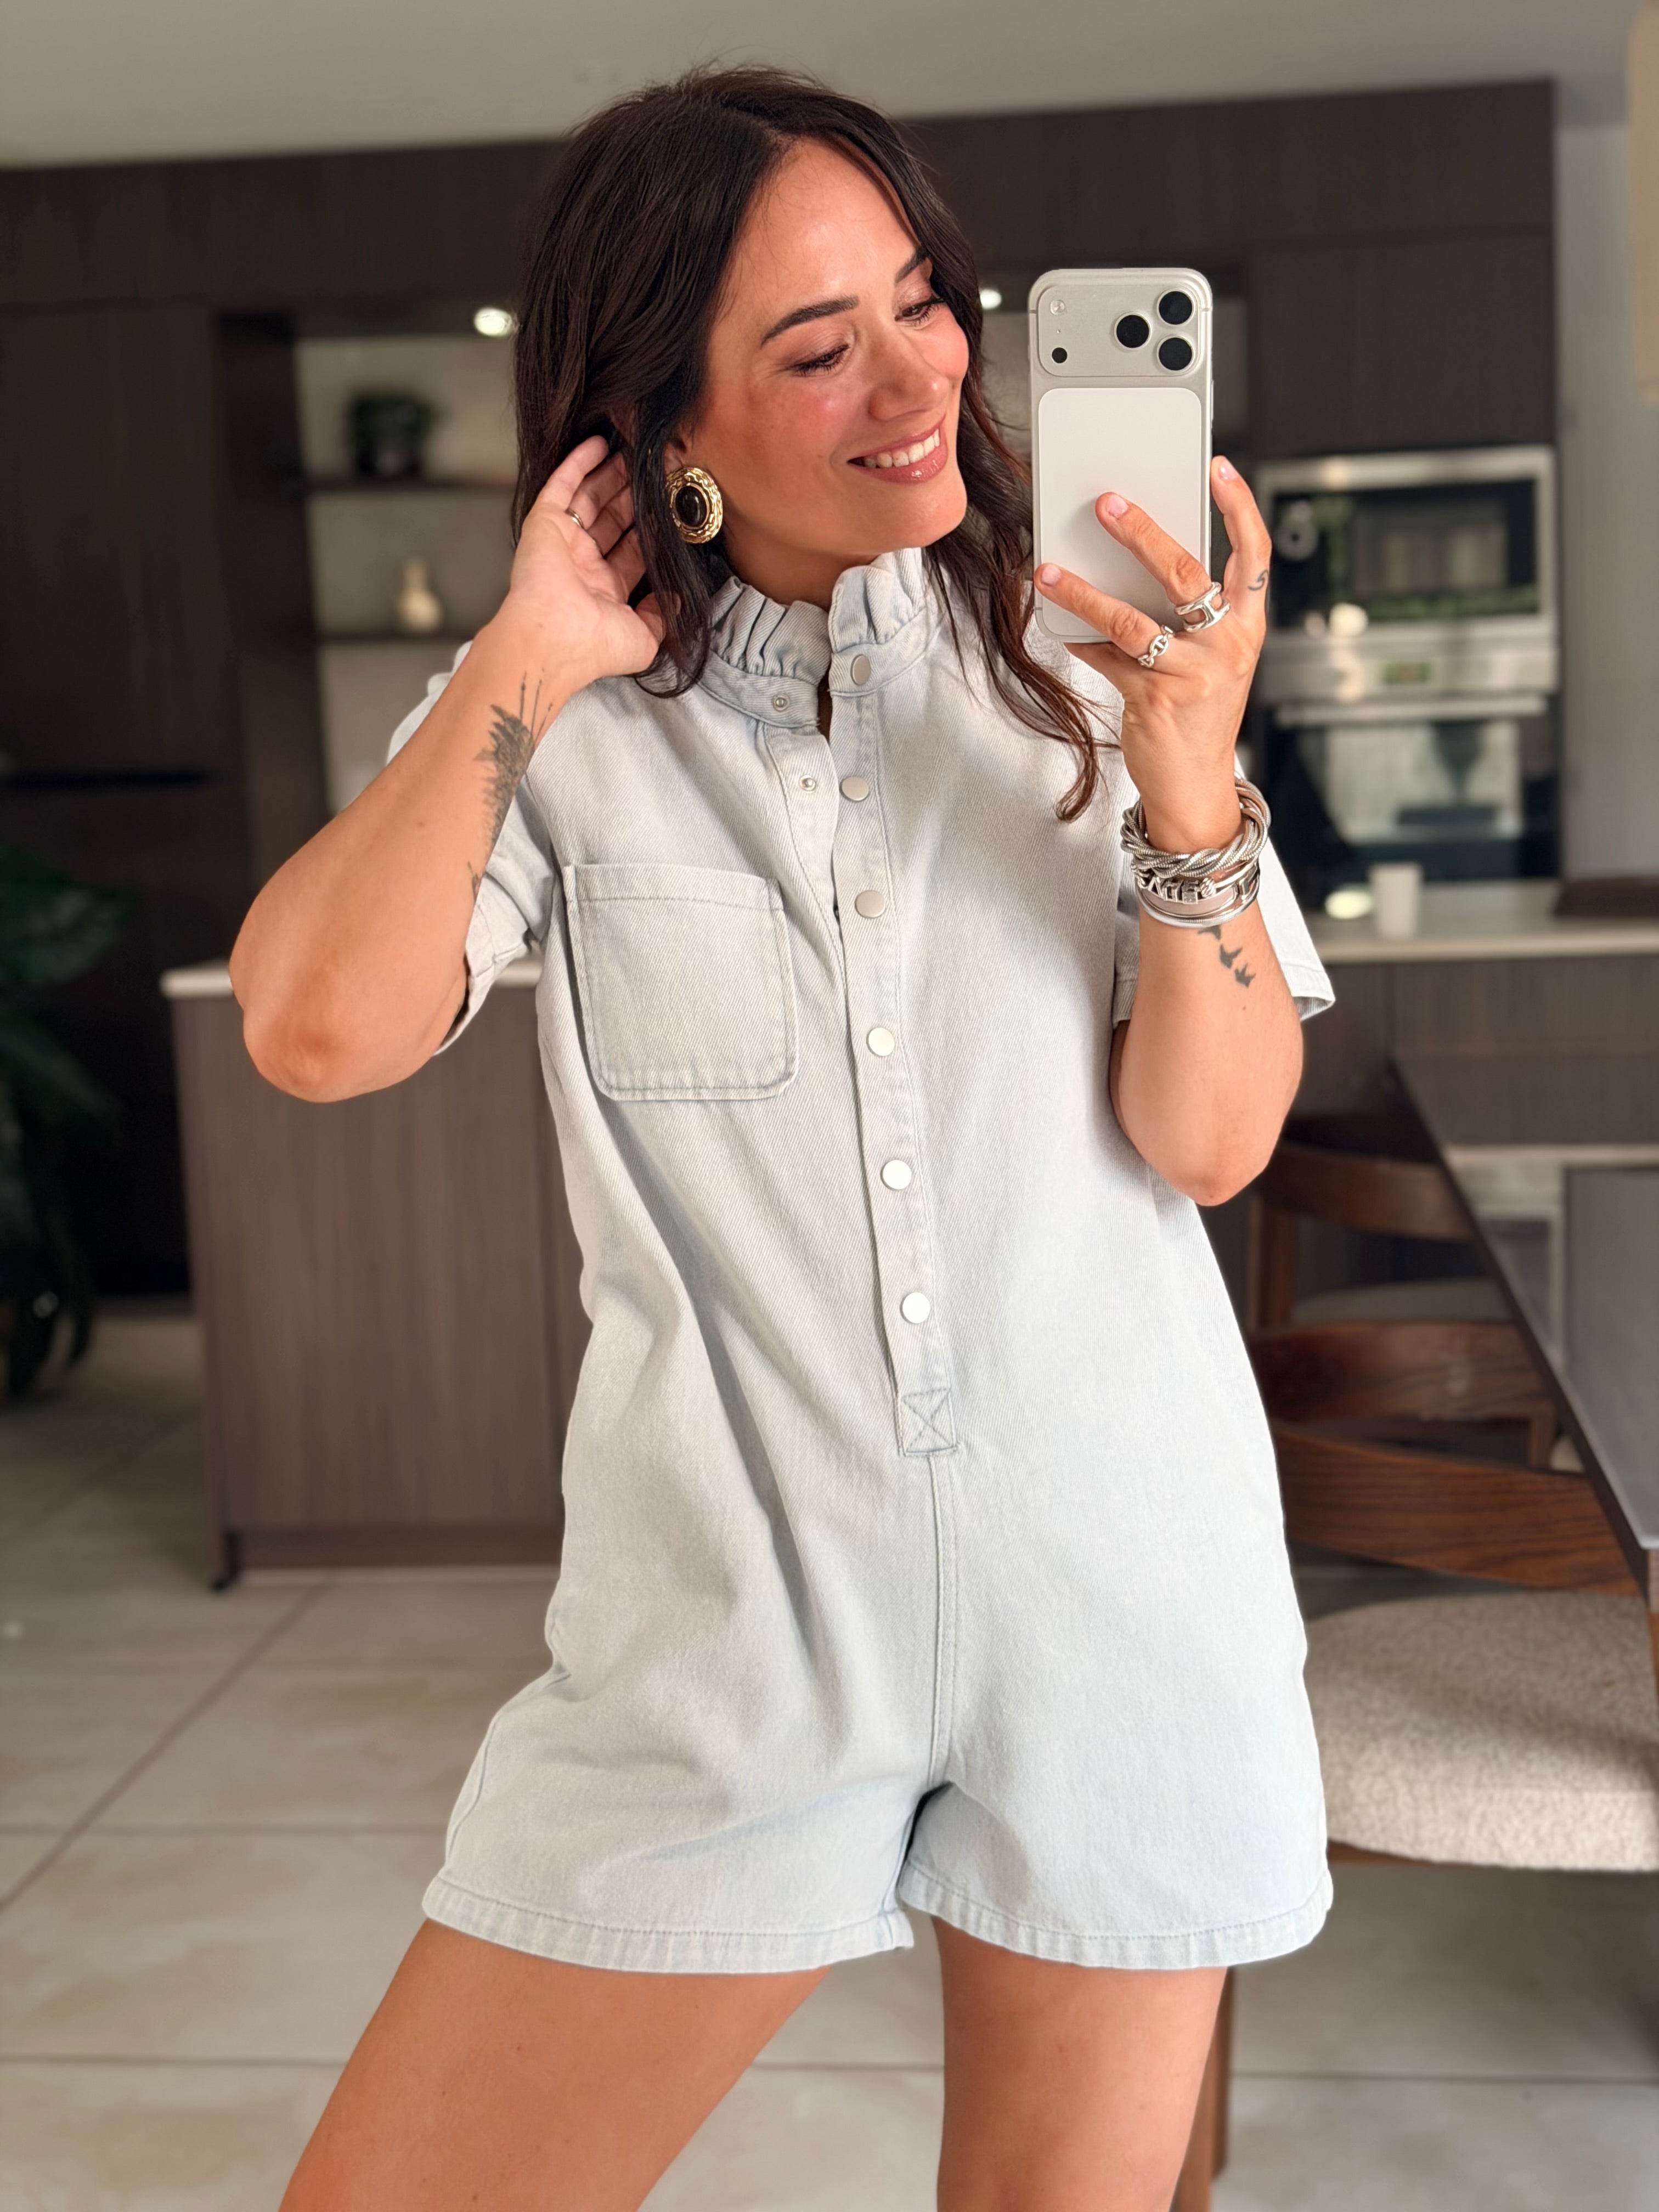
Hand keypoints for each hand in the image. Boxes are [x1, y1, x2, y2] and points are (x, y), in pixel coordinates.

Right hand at [499, 434, 665, 690]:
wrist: (553, 638)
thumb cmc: (595, 645)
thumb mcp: (646, 639)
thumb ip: (663, 615)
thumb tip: (675, 595)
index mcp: (604, 591)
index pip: (633, 552)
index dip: (652, 528)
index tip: (670, 506)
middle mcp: (582, 566)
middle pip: (613, 520)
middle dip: (631, 494)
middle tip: (652, 468)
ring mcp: (562, 542)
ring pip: (589, 499)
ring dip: (610, 474)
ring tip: (632, 449)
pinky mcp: (543, 523)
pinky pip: (561, 485)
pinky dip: (578, 463)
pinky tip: (598, 443)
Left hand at [1034, 455, 1270, 850]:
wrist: (1196, 787)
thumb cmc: (1198, 714)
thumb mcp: (1210, 659)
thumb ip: (1187, 616)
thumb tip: (1130, 564)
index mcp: (1247, 626)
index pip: (1254, 555)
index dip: (1239, 507)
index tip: (1217, 467)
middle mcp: (1227, 645)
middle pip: (1185, 572)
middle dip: (1142, 532)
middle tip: (1107, 503)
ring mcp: (1192, 673)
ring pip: (1132, 619)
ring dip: (1085, 591)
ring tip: (1049, 571)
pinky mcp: (1154, 700)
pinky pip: (1107, 659)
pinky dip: (1081, 641)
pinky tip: (1060, 626)